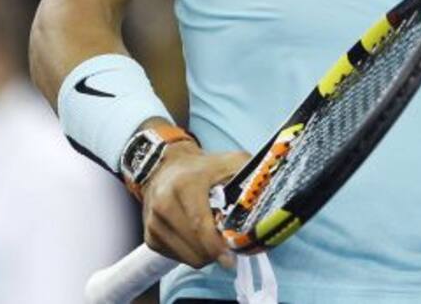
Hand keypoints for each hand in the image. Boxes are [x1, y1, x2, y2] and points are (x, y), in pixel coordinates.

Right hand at [140, 143, 249, 267]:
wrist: (166, 167)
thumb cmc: (203, 167)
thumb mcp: (229, 162)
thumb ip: (249, 175)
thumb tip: (270, 194)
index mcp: (184, 186)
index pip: (199, 225)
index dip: (217, 246)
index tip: (231, 258)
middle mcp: (163, 205)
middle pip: (195, 247)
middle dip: (217, 250)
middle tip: (230, 243)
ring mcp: (153, 223)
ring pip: (188, 257)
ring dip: (206, 254)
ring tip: (215, 237)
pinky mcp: (150, 237)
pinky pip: (178, 257)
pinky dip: (193, 252)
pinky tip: (199, 237)